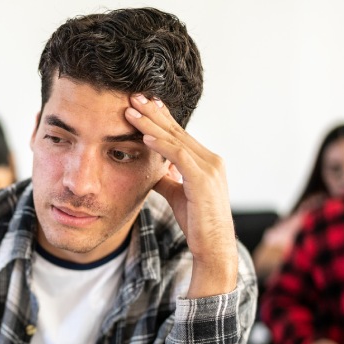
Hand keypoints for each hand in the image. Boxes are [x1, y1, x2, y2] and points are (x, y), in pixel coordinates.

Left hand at [124, 94, 238, 297]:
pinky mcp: (204, 180)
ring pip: (176, 139)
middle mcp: (211, 160)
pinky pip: (179, 156)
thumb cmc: (197, 223)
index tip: (141, 104)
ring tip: (130, 111)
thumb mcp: (177, 194)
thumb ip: (167, 178)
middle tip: (132, 96)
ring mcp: (210, 168)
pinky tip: (144, 136)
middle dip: (153, 112)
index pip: (179, 134)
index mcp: (205, 161)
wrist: (213, 247)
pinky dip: (161, 145)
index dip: (160, 117)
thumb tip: (152, 168)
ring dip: (151, 123)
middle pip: (176, 130)